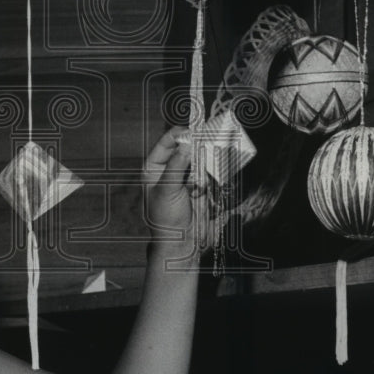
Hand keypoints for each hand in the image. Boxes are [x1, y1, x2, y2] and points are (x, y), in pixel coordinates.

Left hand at [142, 127, 210, 264]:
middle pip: (185, 147)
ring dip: (207, 155)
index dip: (178, 134)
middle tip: (207, 136)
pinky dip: (214, 167)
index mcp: (154, 168)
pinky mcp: (202, 186)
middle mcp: (171, 169)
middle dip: (196, 143)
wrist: (181, 243)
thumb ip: (177, 166)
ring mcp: (187, 177)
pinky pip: (209, 171)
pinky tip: (219, 165)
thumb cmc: (165, 219)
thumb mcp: (168, 190)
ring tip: (215, 149)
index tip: (192, 131)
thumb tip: (186, 146)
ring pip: (199, 158)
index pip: (166, 143)